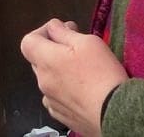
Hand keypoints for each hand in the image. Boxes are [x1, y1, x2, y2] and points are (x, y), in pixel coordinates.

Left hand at [21, 19, 127, 136]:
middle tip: (75, 47)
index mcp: (46, 60)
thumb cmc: (102, 73)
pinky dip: (63, 90)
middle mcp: (43, 81)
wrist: (115, 113)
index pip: (28, 42)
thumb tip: (53, 27)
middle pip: (38, 60)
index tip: (62, 31)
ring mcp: (50, 101)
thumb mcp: (88, 42)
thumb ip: (64, 32)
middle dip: (52, 50)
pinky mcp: (60, 116)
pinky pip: (55, 98)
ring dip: (58, 71)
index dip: (42, 32)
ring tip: (81, 71)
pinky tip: (80, 90)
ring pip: (47, 79)